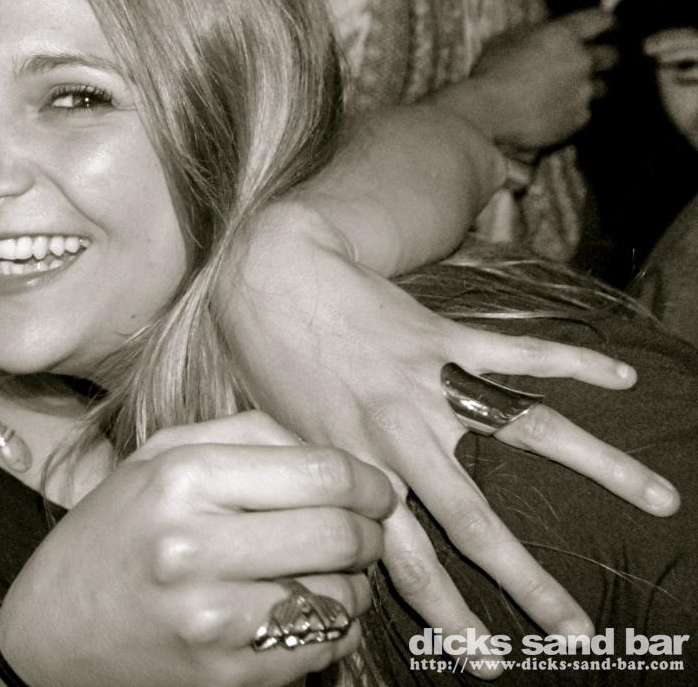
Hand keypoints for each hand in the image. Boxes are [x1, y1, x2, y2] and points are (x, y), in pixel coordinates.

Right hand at [0, 413, 387, 686]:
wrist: (50, 632)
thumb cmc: (113, 536)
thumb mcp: (156, 461)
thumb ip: (246, 437)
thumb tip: (344, 458)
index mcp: (180, 479)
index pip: (320, 473)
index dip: (370, 482)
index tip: (378, 492)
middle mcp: (194, 545)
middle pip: (340, 533)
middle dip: (370, 533)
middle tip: (364, 532)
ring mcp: (211, 615)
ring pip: (341, 594)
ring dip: (352, 583)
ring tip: (324, 573)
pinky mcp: (226, 672)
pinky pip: (324, 647)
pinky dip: (332, 628)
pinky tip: (302, 613)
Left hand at [218, 225, 679, 677]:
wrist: (271, 279)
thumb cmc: (268, 367)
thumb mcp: (280, 445)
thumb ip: (326, 501)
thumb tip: (348, 560)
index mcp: (357, 469)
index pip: (409, 562)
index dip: (449, 615)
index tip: (489, 662)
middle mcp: (400, 435)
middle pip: (476, 521)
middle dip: (529, 582)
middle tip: (579, 632)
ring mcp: (430, 384)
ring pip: (528, 432)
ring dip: (599, 465)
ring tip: (661, 500)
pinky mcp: (447, 336)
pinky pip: (520, 352)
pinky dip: (575, 361)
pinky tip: (622, 378)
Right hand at [440, 8, 616, 155]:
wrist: (485, 114)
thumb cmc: (489, 73)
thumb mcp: (505, 40)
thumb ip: (535, 34)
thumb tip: (548, 33)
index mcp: (563, 35)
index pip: (601, 20)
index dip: (607, 23)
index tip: (607, 28)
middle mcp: (582, 61)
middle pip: (612, 56)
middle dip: (602, 58)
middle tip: (586, 64)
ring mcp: (584, 92)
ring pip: (601, 87)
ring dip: (587, 87)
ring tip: (564, 93)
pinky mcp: (580, 119)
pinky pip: (584, 112)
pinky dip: (573, 111)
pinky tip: (552, 113)